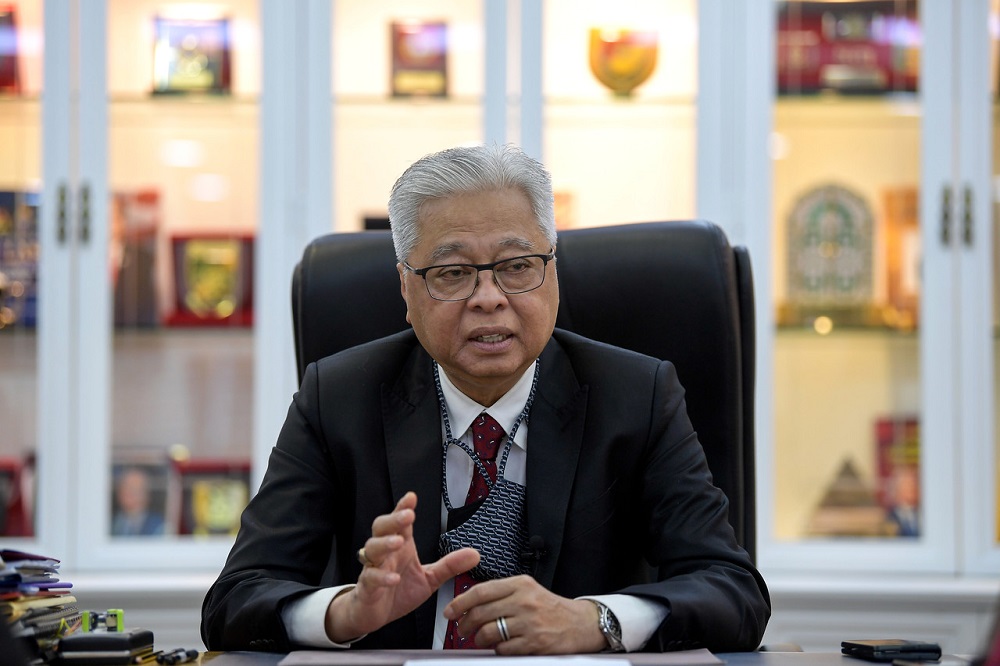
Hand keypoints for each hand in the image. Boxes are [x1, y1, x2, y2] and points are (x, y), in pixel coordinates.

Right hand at [324, 492, 479, 642]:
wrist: (374, 615)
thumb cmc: (398, 591)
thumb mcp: (430, 579)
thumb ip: (449, 565)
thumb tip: (474, 554)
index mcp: (401, 547)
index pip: (400, 522)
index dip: (403, 508)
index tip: (412, 497)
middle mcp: (386, 554)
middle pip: (382, 528)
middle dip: (393, 519)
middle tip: (408, 515)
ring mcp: (374, 568)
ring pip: (372, 548)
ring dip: (385, 543)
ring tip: (398, 542)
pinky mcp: (367, 587)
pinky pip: (370, 577)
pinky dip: (381, 576)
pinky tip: (393, 577)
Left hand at [443, 574, 607, 653]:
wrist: (580, 623)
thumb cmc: (551, 608)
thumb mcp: (528, 590)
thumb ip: (502, 593)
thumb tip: (470, 602)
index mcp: (520, 584)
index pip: (481, 591)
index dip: (460, 603)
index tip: (450, 611)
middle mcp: (524, 600)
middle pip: (480, 613)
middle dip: (465, 624)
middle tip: (463, 629)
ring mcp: (529, 622)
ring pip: (489, 632)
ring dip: (479, 639)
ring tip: (481, 639)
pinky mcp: (534, 642)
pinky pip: (503, 648)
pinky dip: (498, 650)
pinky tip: (502, 646)